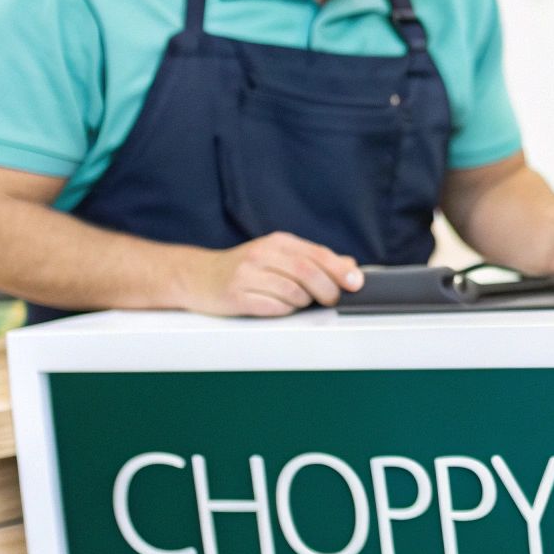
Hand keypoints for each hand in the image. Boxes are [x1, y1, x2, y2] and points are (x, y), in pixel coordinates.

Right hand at [181, 231, 362, 315]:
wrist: (198, 277)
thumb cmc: (245, 268)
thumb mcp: (279, 256)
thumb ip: (314, 260)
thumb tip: (350, 267)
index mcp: (277, 242)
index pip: (317, 254)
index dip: (340, 270)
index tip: (355, 283)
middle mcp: (261, 255)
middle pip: (307, 273)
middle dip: (327, 290)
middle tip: (331, 300)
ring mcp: (247, 275)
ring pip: (292, 293)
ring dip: (303, 303)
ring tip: (296, 302)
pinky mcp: (236, 296)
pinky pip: (273, 308)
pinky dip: (283, 311)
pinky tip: (277, 306)